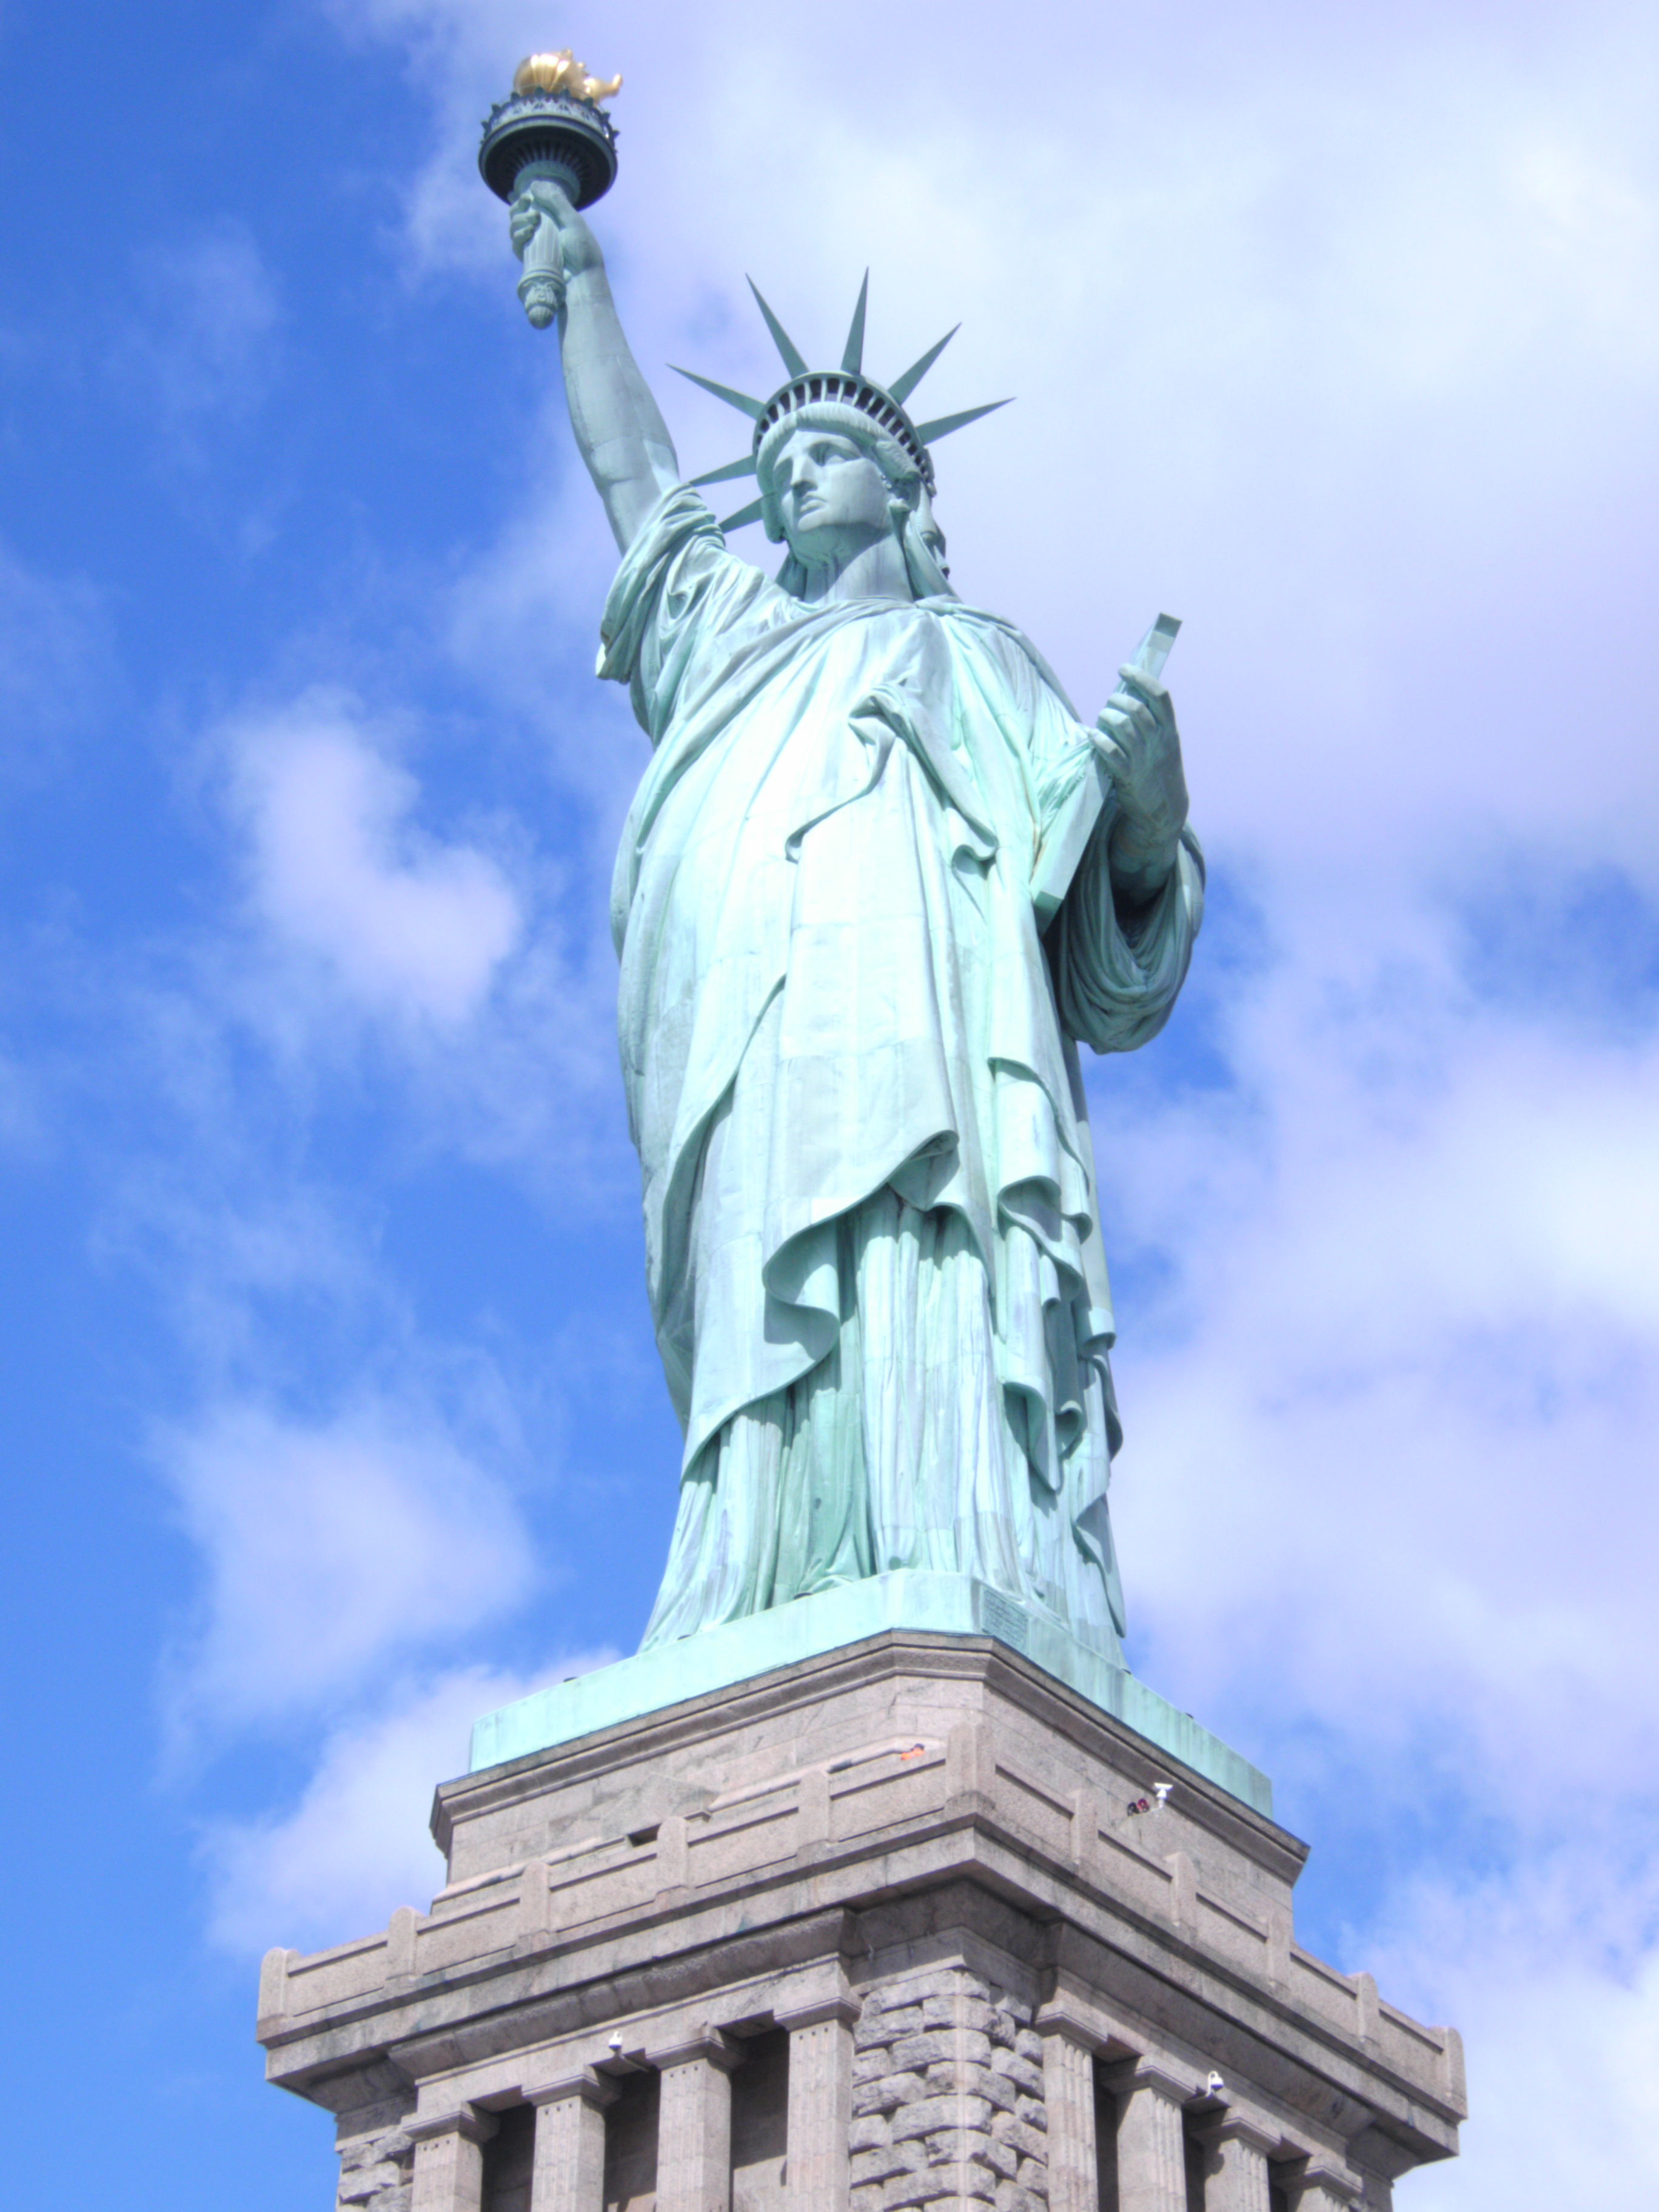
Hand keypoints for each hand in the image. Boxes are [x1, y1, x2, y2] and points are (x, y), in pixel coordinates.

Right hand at [508, 179, 603, 279]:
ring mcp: (534, 246)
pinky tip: (528, 232)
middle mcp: (542, 232)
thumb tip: (533, 185)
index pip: (533, 205)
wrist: (583, 280)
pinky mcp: (530, 260)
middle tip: (527, 203)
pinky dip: (518, 235)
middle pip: (519, 214)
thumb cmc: (583, 251)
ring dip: (518, 218)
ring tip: (533, 220)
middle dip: (518, 206)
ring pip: (514, 228)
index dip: (524, 198)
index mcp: (553, 220)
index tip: (526, 194)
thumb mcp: (572, 221)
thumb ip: (555, 201)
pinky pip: (516, 245)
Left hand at [1094, 666, 1188, 892]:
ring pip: (1122, 726)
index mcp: (1170, 731)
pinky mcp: (1128, 776)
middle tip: (1110, 703)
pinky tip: (1091, 735)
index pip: (1160, 695)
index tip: (1124, 668)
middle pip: (1136, 709)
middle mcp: (1158, 742)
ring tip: (1101, 719)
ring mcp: (1143, 759)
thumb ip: (1152, 723)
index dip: (1141, 677)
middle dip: (1117, 700)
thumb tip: (1129, 694)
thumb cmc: (1159, 772)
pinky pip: (1110, 752)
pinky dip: (1098, 740)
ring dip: (1106, 717)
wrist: (1164, 812)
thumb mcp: (1164, 745)